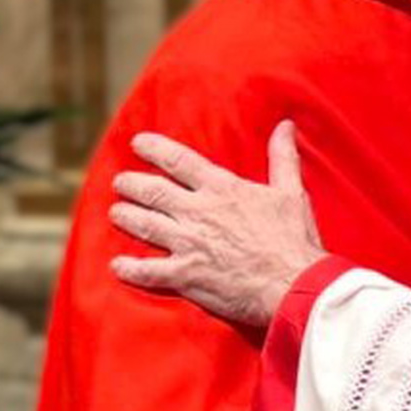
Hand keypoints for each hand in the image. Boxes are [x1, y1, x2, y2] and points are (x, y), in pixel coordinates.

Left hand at [110, 120, 324, 325]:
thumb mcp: (291, 192)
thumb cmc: (294, 239)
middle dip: (132, 185)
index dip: (154, 149)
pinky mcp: (186, 275)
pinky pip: (148, 271)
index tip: (137, 142)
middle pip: (154, 192)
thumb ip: (283, 157)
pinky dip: (130, 269)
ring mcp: (189, 244)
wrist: (294, 285)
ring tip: (115, 213)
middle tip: (120, 182)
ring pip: (145, 226)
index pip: (179, 161)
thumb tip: (285, 125)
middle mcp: (199, 212)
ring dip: (126, 217)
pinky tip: (117, 266)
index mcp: (222, 189)